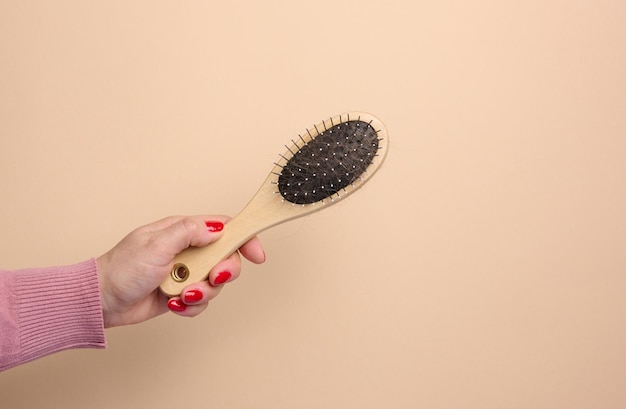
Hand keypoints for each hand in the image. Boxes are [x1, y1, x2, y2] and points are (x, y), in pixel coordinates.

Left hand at [95, 215, 264, 327]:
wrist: (102, 301)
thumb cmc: (122, 268)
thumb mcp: (156, 244)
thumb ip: (188, 232)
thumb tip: (217, 228)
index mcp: (183, 231)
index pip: (223, 228)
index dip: (244, 239)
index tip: (257, 255)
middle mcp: (187, 250)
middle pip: (225, 258)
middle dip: (223, 272)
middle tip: (212, 278)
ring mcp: (185, 272)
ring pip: (215, 283)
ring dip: (202, 292)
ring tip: (182, 295)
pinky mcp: (180, 292)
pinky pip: (200, 301)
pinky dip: (190, 306)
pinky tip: (174, 304)